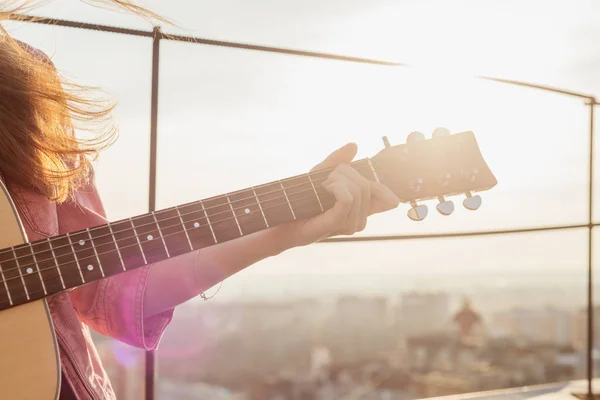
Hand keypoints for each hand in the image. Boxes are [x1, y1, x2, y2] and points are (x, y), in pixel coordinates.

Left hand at [271, 143, 399, 249]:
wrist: (284, 218)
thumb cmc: (303, 199)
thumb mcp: (321, 174)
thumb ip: (338, 160)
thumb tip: (354, 145)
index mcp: (362, 209)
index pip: (388, 199)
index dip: (382, 186)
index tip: (363, 176)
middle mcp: (360, 219)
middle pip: (366, 185)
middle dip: (345, 173)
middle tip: (326, 181)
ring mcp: (350, 224)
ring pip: (358, 189)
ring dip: (337, 180)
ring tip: (322, 188)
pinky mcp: (337, 223)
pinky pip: (348, 198)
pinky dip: (337, 186)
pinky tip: (326, 188)